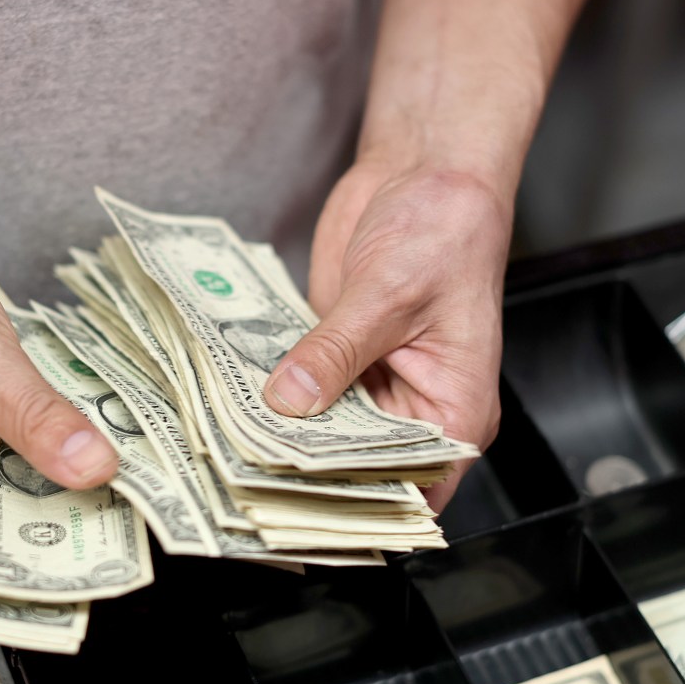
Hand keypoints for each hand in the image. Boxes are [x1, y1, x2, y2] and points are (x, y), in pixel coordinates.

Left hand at [263, 161, 507, 509]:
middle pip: (359, 467)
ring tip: (230, 444)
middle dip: (308, 472)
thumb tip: (290, 400)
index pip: (411, 488)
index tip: (304, 510)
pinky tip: (232, 400)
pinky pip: (302, 391)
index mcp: (454, 411)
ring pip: (323, 432)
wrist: (424, 173)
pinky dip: (272, 396)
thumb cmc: (444, 230)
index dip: (363, 507)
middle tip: (248, 477)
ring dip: (283, 434)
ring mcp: (372, 384)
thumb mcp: (388, 295)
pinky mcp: (337, 357)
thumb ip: (336, 351)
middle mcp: (414, 408)